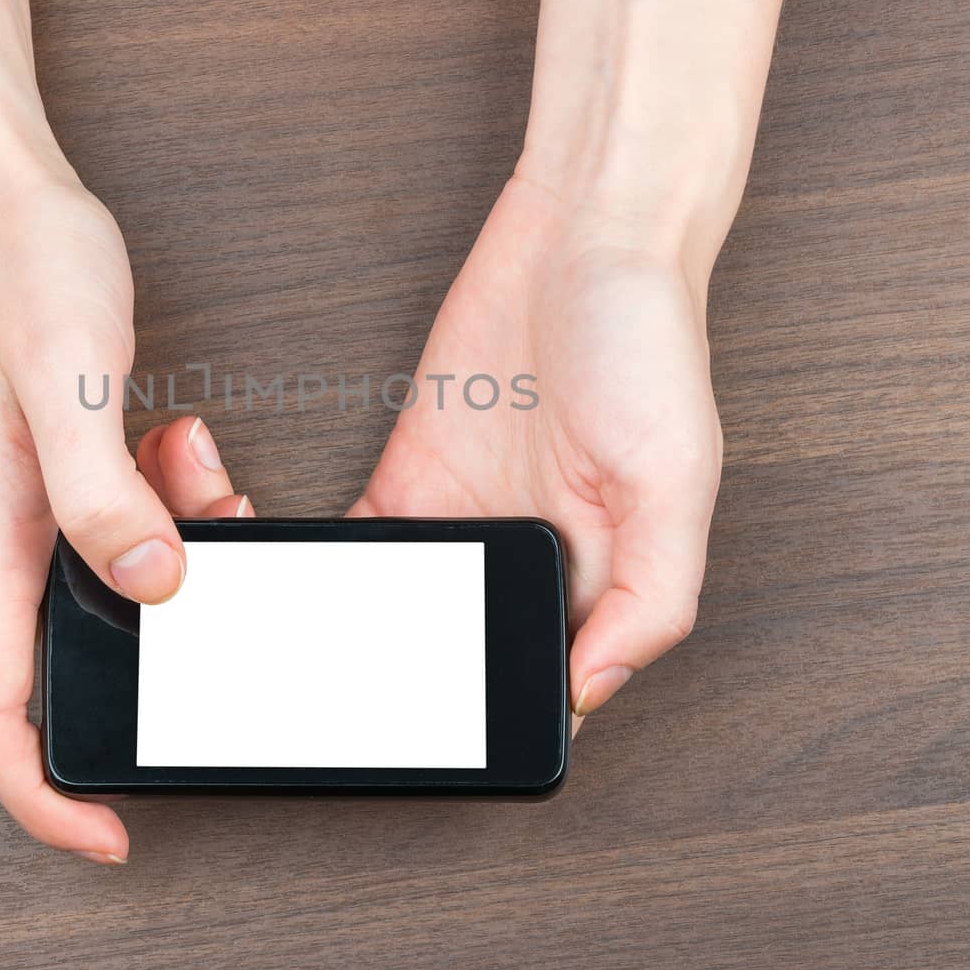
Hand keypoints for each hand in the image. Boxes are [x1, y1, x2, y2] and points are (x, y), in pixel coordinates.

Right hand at [0, 164, 248, 862]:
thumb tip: (154, 588)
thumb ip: (103, 493)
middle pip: (58, 665)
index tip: (108, 833)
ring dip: (176, 565)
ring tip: (210, 483)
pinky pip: (124, 530)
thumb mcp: (67, 376)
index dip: (41, 793)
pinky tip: (188, 450)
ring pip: (108, 593)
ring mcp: (26, 506)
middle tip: (219, 622)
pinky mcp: (60, 471)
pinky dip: (174, 510)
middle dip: (146, 664)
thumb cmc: (15, 269)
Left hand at [351, 174, 722, 720]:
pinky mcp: (412, 470)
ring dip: (359, 628)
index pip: (548, 676)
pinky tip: (293, 579)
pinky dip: (324, 563)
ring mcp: (465, 516)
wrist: (582, 232)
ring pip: (401, 605)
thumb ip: (653, 595)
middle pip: (463, 648)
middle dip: (411, 681)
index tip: (446, 737)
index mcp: (602, 575)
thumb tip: (595, 688)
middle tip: (353, 702)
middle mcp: (530, 555)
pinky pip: (358, 539)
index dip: (502, 714)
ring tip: (314, 649)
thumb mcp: (676, 477)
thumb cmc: (646, 338)